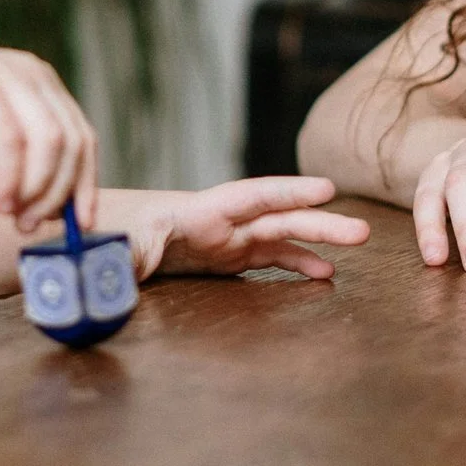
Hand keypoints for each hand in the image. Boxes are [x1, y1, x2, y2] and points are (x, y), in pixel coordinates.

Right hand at [0, 46, 95, 233]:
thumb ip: (24, 175)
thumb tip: (58, 215)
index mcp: (42, 85)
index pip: (82, 138)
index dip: (86, 184)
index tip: (81, 225)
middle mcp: (32, 73)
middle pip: (72, 141)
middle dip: (58, 192)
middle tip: (33, 226)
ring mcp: (7, 75)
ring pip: (48, 141)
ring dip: (36, 189)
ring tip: (13, 216)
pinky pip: (10, 141)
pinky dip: (10, 178)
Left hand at [100, 177, 373, 280]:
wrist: (104, 236)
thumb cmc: (110, 238)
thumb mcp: (116, 248)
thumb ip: (124, 256)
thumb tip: (118, 269)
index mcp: (196, 213)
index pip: (247, 198)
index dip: (285, 193)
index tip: (324, 191)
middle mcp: (222, 220)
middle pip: (277, 217)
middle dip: (319, 221)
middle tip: (361, 230)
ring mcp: (230, 236)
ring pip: (283, 233)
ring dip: (320, 238)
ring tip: (359, 240)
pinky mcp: (231, 255)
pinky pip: (272, 256)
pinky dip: (299, 262)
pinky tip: (325, 274)